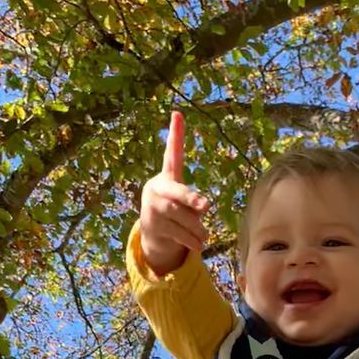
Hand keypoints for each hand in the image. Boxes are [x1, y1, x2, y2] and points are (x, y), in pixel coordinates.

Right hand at [139, 110, 208, 274]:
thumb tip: (201, 207)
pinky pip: (177, 233)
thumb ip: (193, 201)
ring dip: (196, 228)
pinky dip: (191, 240)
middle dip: (191, 199)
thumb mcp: (183, 201)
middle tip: (206, 205)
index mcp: (167, 177)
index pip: (172, 154)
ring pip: (180, 217)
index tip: (177, 114)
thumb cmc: (175, 211)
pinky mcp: (153, 226)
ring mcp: (153, 207)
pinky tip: (199, 245)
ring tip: (205, 235)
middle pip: (177, 193)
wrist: (152, 232)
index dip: (175, 136)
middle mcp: (157, 189)